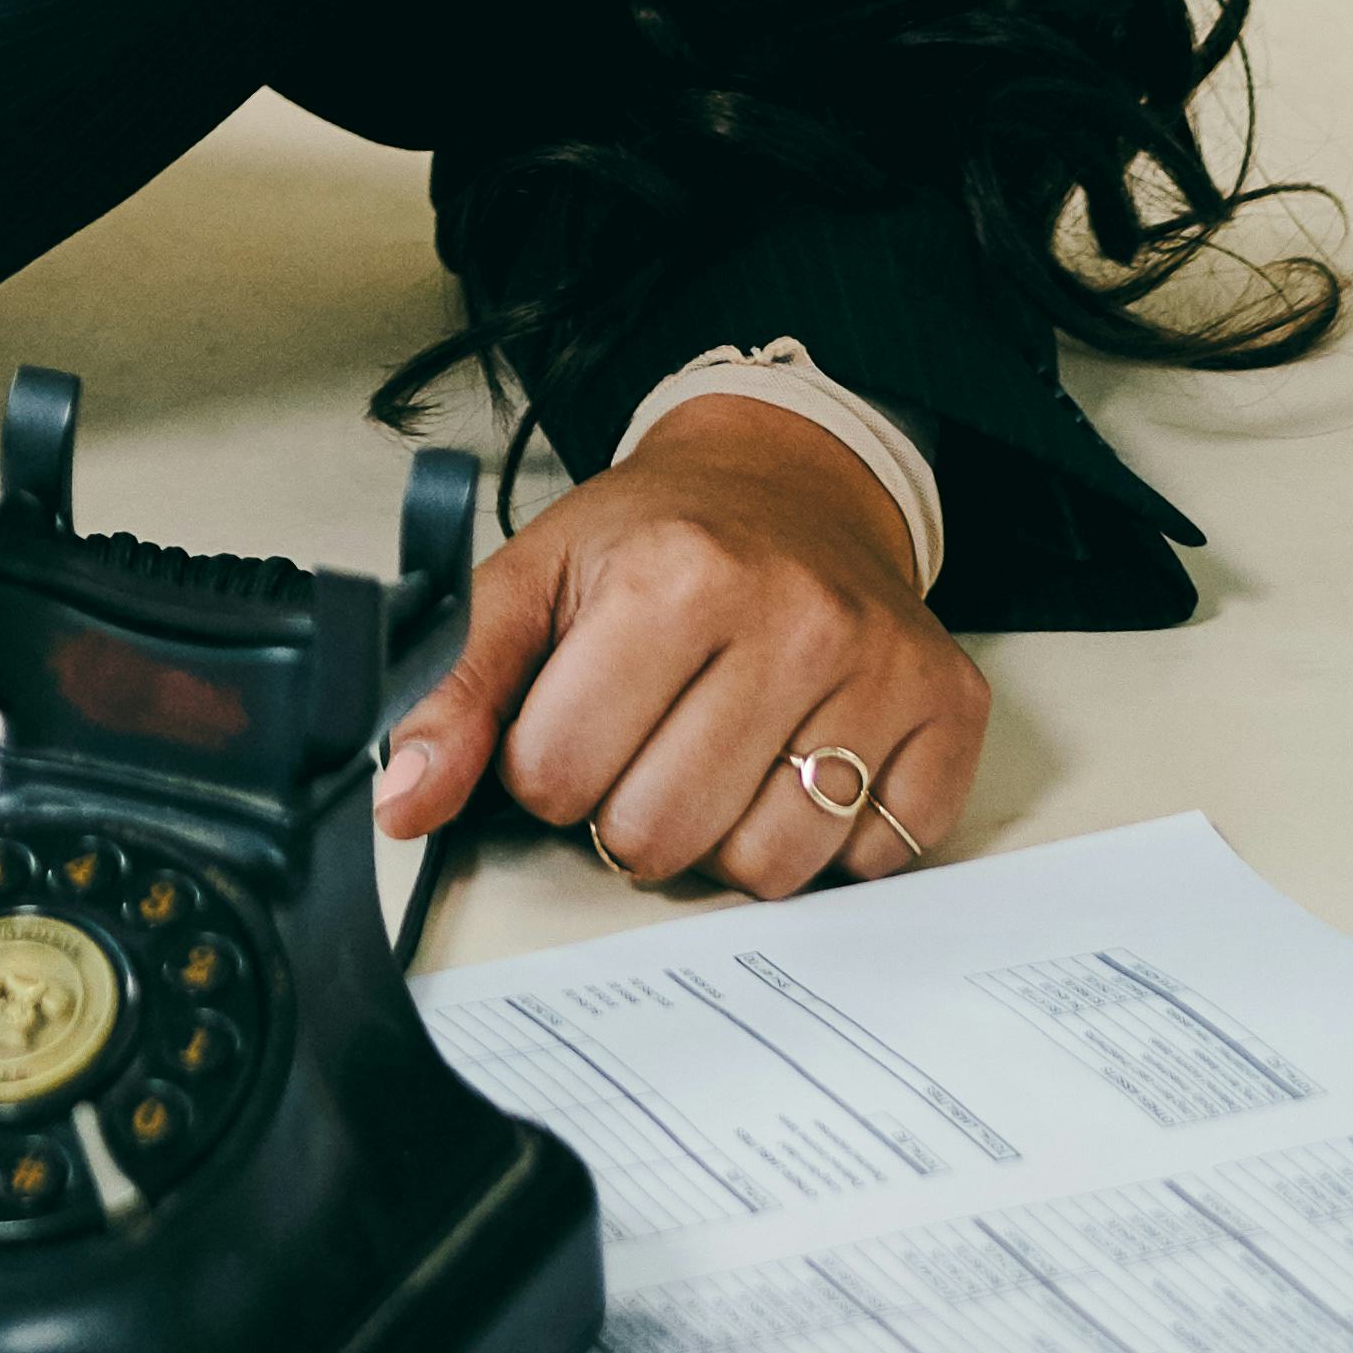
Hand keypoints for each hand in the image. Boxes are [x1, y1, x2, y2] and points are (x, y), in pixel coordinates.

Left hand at [373, 405, 987, 893]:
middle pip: (660, 837)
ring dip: (729, 837)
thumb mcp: (535, 578)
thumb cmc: (658, 537)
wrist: (790, 481)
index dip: (550, 765)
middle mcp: (790, 616)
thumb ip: (454, 687)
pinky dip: (832, 839)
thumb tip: (403, 801)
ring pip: (767, 871)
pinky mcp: (949, 711)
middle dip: (632, 811)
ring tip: (724, 751)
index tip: (579, 716)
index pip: (556, 775)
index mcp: (672, 573)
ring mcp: (880, 668)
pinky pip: (873, 861)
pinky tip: (806, 757)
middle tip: (651, 737)